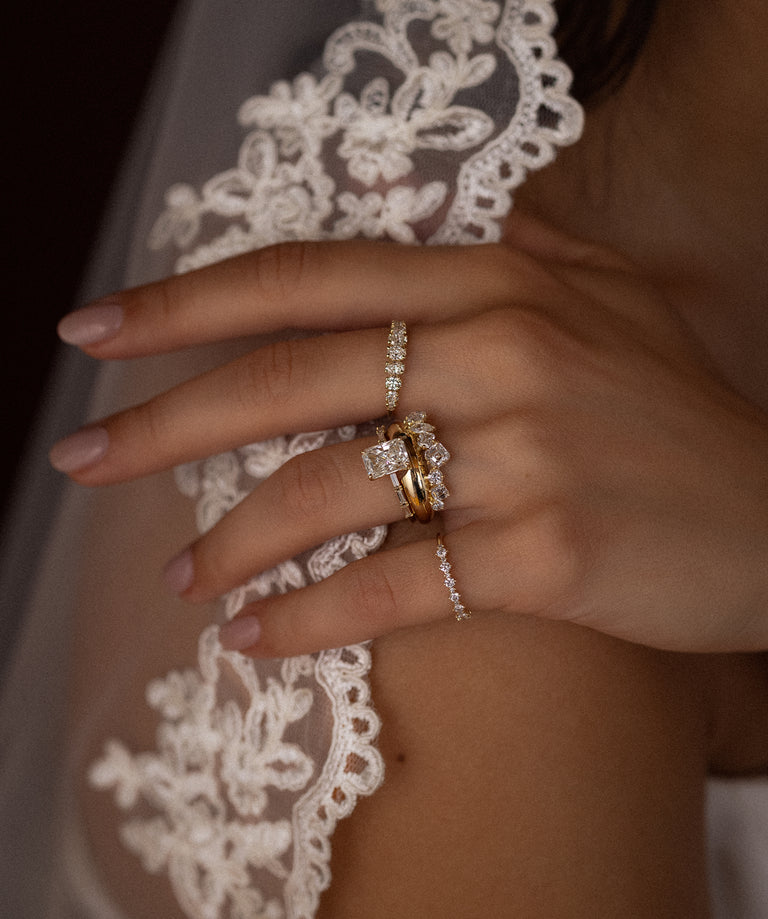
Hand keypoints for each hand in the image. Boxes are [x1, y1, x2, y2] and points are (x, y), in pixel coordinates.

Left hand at [50, 216, 767, 655]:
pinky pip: (392, 585)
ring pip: (328, 491)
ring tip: (181, 577)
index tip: (100, 335)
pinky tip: (255, 639)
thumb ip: (522, 254)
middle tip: (84, 459)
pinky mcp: (541, 551)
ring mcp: (523, 452)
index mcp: (497, 284)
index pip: (308, 279)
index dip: (189, 304)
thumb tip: (433, 224)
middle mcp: (500, 351)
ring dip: (232, 540)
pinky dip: (309, 618)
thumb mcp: (611, 302)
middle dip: (166, 421)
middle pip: (291, 378)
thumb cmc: (680, 415)